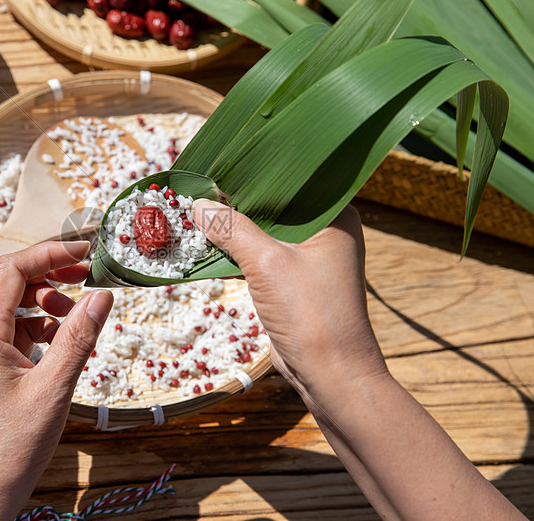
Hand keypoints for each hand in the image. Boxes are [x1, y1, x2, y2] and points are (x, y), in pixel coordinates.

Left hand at [0, 241, 113, 520]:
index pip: (10, 270)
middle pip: (3, 277)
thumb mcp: (55, 388)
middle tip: (82, 272)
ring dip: (41, 295)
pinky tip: (61, 336)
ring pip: (6, 300)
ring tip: (75, 310)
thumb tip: (102, 297)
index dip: (48, 253)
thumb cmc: (11, 448)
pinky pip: (9, 326)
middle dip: (44, 268)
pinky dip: (36, 321)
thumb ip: (79, 337)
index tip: (83, 253)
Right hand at [192, 201, 524, 519]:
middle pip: (277, 203)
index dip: (257, 168)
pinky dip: (241, 247)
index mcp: (336, 216)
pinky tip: (212, 239)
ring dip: (237, 224)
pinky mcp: (296, 279)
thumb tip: (197, 204)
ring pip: (268, 229)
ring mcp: (312, 256)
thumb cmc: (310, 314)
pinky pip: (264, 252)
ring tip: (200, 205)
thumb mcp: (266, 264)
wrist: (331, 375)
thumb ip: (232, 229)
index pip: (293, 179)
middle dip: (241, 197)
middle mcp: (327, 231)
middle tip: (202, 180)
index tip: (220, 159)